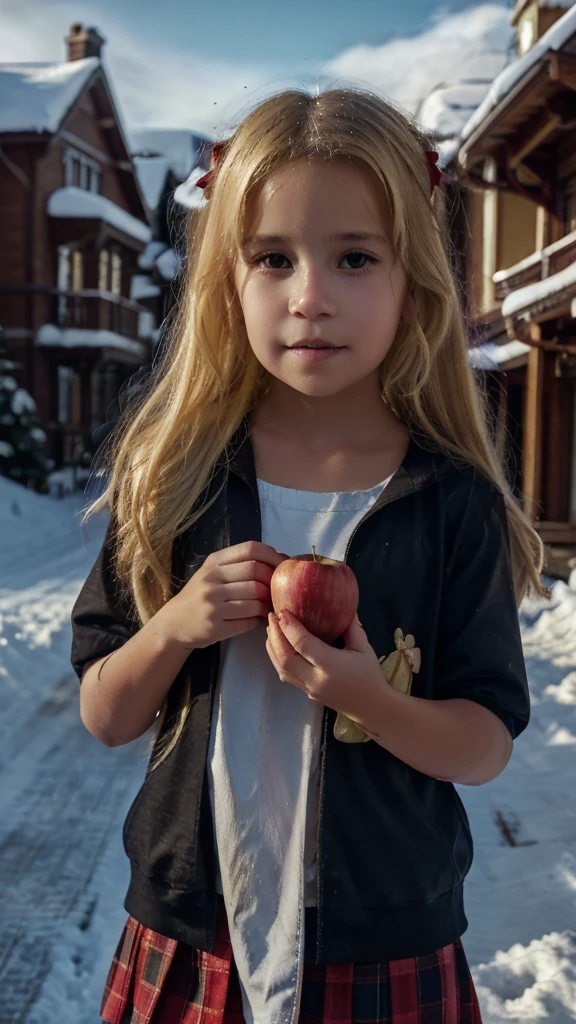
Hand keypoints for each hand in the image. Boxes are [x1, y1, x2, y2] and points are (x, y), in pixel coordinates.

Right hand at [161, 541, 288, 649]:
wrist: (173, 623)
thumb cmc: (199, 596)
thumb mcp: (212, 573)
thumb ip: (238, 565)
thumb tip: (278, 559)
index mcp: (213, 563)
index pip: (250, 549)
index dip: (272, 555)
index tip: (284, 564)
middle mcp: (211, 580)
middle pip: (256, 573)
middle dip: (272, 582)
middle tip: (278, 590)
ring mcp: (212, 604)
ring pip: (255, 599)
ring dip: (268, 604)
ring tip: (269, 605)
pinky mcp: (215, 626)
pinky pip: (248, 621)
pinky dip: (258, 620)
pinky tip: (257, 619)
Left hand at [266, 609, 388, 725]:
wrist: (371, 707)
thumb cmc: (369, 675)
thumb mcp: (364, 648)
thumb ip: (351, 626)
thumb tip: (344, 605)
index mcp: (331, 665)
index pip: (303, 644)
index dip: (290, 627)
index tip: (282, 611)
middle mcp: (316, 679)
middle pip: (285, 658)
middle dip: (275, 635)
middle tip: (272, 616)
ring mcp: (309, 688)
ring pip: (281, 669)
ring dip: (272, 648)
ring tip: (271, 629)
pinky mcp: (306, 693)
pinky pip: (286, 676)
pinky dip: (277, 659)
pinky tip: (277, 646)